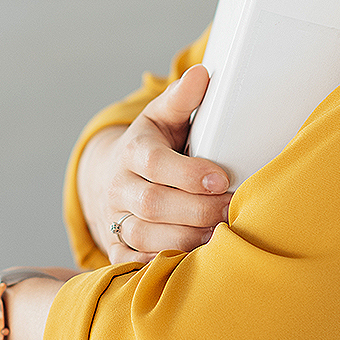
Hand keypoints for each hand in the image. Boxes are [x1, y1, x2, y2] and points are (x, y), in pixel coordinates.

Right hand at [78, 65, 231, 263]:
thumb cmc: (151, 144)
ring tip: (220, 236)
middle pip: (153, 204)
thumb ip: (182, 99)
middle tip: (231, 210)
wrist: (108, 175)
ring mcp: (114, 218)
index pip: (155, 164)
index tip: (222, 178)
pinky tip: (191, 263)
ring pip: (144, 236)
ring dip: (185, 239)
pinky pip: (132, 261)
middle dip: (196, 210)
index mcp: (132, 151)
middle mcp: (118, 187)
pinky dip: (159, 265)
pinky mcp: (115, 245)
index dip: (188, 174)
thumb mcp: (162, 117)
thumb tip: (202, 74)